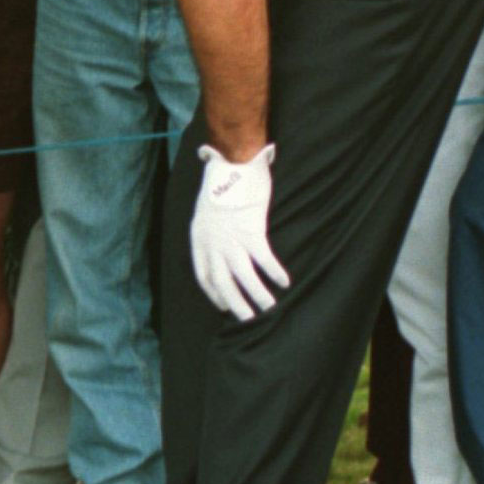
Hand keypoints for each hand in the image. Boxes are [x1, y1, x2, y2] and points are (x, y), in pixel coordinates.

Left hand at [190, 143, 289, 320]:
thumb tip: (220, 242)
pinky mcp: (251, 231)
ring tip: (269, 307)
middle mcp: (213, 242)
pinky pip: (263, 259)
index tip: (223, 305)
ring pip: (244, 276)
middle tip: (247, 318)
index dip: (213, 293)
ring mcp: (231, 238)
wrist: (232, 165)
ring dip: (257, 294)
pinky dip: (274, 272)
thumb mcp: (206, 209)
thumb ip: (211, 229)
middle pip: (222, 282)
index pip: (204, 275)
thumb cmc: (222, 183)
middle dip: (235, 303)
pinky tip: (284, 282)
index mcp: (199, 238)